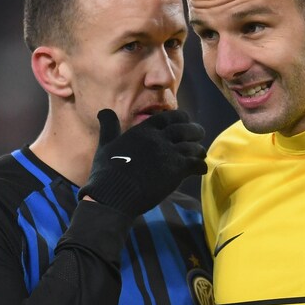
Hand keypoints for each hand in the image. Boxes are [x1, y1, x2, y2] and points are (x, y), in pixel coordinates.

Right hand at [79, 109, 206, 216]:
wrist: (113, 194)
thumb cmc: (107, 171)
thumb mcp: (106, 144)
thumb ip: (109, 127)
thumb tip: (103, 111)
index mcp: (144, 130)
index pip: (169, 116)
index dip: (180, 118)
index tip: (185, 120)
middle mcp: (159, 138)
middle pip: (186, 129)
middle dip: (195, 131)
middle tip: (199, 134)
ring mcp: (169, 153)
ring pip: (193, 147)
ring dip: (199, 150)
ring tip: (200, 154)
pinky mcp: (176, 170)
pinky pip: (196, 164)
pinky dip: (200, 166)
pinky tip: (200, 169)